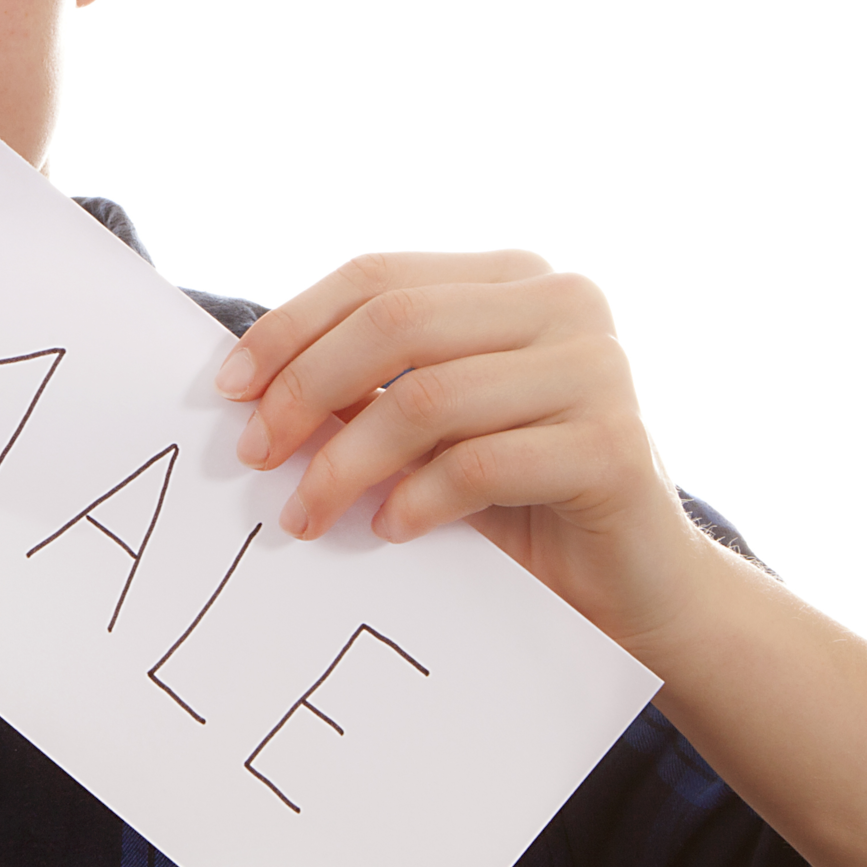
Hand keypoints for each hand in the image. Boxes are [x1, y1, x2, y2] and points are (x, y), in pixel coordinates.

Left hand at [214, 251, 711, 650]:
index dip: (292, 327)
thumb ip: (363, 391)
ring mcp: (599, 368)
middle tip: (256, 458)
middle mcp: (565, 302)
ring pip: (430, 398)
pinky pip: (481, 464)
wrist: (638, 589)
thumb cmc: (518, 503)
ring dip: (347, 463)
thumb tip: (246, 386)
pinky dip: (416, 501)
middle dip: (307, 390)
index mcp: (515, 278)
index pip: (378, 277)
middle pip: (396, 323)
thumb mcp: (430, 431)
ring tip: (306, 516)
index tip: (229, 391)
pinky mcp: (615, 445)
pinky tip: (389, 530)